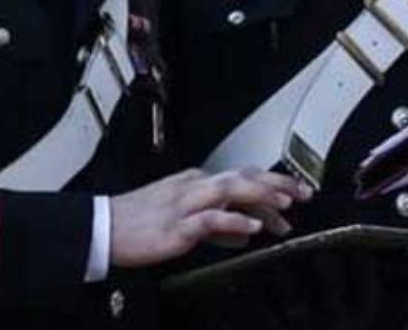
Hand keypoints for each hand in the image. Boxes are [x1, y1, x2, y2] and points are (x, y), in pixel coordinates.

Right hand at [111, 168, 311, 268]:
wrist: (102, 228)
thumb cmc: (139, 223)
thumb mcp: (184, 219)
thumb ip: (218, 224)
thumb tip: (247, 230)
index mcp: (195, 182)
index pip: (242, 178)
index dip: (272, 183)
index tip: (296, 192)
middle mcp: (194, 187)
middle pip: (243, 177)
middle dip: (276, 183)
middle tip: (304, 192)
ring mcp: (185, 204)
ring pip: (230, 190)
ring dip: (261, 196)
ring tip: (287, 204)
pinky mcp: (176, 226)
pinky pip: (209, 220)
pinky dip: (233, 221)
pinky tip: (251, 228)